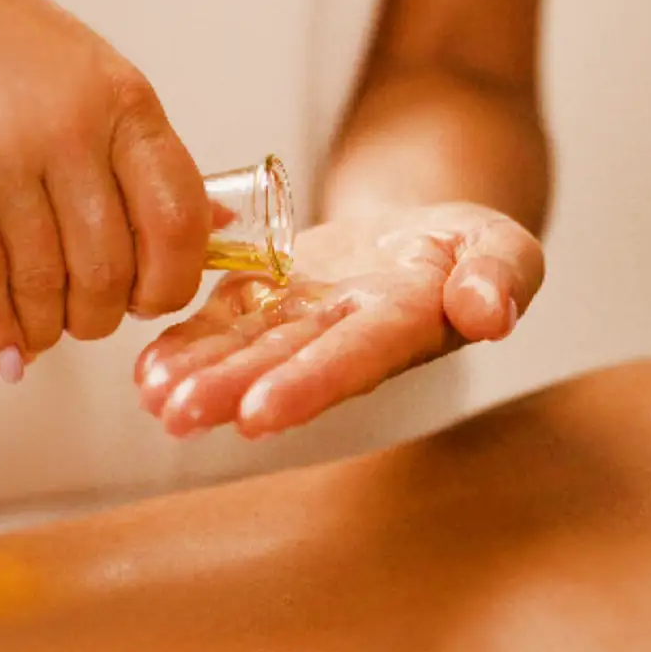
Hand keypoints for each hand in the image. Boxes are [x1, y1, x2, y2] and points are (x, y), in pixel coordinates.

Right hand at [0, 0, 210, 378]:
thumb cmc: (2, 40)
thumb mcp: (97, 79)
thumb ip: (148, 157)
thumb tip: (216, 227)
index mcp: (127, 105)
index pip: (178, 220)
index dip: (172, 282)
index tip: (151, 303)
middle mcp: (73, 127)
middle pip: (109, 267)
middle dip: (100, 317)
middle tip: (83, 322)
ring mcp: (2, 146)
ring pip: (43, 280)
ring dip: (44, 329)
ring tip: (38, 336)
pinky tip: (0, 353)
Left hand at [136, 202, 543, 436]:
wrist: (428, 237)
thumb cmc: (473, 248)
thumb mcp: (504, 249)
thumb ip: (499, 277)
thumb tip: (488, 313)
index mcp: (405, 326)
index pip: (356, 357)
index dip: (310, 384)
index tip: (261, 413)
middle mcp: (345, 337)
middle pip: (286, 365)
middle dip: (232, 391)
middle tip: (179, 415)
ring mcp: (303, 323)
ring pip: (246, 351)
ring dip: (199, 376)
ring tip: (153, 398)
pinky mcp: (270, 300)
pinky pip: (224, 324)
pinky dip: (186, 346)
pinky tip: (146, 372)